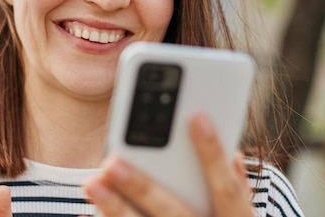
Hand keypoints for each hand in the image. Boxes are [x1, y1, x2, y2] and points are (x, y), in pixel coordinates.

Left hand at [83, 113, 252, 216]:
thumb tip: (234, 156)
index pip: (226, 188)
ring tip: (93, 184)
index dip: (213, 153)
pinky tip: (87, 215)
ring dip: (116, 210)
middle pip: (174, 213)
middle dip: (142, 188)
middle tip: (113, 163)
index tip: (196, 117)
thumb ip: (237, 189)